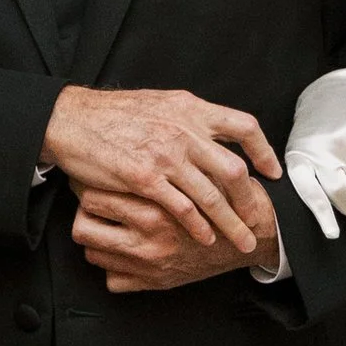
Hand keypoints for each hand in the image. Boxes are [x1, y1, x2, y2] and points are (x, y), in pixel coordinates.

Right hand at [42, 84, 280, 255]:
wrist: (73, 119)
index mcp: (192, 109)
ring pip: (212, 194)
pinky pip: (182, 207)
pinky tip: (205, 238)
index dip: (263, 151)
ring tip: (242, 240)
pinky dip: (198, 225)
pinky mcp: (145, 178)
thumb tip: (211, 131)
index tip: (272, 172)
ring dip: (231, 222)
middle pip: (234, 169)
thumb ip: (188, 118)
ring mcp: (166, 155)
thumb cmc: (114, 114)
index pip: (244, 126)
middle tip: (260, 218)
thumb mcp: (161, 104)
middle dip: (251, 198)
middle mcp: (185, 130)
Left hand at [73, 183, 281, 293]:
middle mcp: (147, 240)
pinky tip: (121, 252)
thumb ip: (160, 165)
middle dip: (83, 214)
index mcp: (154, 209)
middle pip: (84, 227)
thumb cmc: (224, 199)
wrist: (255, 235)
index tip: (90, 180)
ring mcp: (148, 266)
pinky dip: (113, 267)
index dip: (88, 187)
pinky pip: (113, 280)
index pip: (93, 198)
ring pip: (93, 254)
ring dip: (96, 240)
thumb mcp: (194, 171)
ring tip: (104, 224)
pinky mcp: (154, 283)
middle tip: (90, 202)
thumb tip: (120, 155)